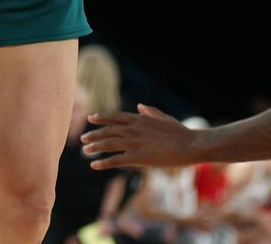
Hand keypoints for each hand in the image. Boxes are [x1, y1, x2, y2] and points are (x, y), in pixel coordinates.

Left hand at [82, 104, 197, 169]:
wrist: (188, 144)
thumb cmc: (178, 132)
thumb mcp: (163, 118)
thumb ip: (150, 112)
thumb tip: (140, 106)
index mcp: (139, 119)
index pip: (115, 116)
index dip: (102, 117)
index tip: (91, 117)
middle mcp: (133, 129)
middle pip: (108, 130)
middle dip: (94, 134)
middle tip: (83, 138)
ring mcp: (134, 142)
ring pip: (108, 143)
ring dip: (95, 147)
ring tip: (85, 151)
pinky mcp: (137, 157)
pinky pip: (115, 160)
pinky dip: (103, 162)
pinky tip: (95, 165)